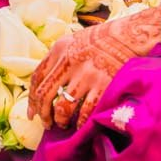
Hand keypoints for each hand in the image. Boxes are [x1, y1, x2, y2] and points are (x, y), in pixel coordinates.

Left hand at [28, 7, 160, 130]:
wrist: (128, 35)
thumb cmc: (100, 39)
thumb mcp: (73, 41)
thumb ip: (58, 59)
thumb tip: (44, 84)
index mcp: (59, 49)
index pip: (37, 78)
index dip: (32, 99)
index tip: (32, 113)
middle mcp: (69, 62)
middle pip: (45, 95)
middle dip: (43, 114)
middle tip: (46, 124)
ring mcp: (86, 75)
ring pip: (63, 107)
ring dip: (60, 120)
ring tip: (62, 124)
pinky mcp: (103, 85)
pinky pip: (85, 111)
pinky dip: (80, 122)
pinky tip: (80, 124)